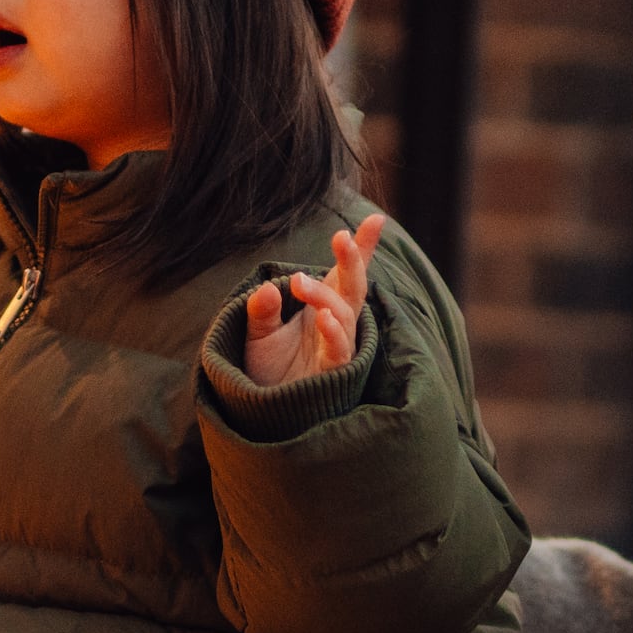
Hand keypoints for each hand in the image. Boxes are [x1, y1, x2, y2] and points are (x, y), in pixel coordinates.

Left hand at [236, 214, 380, 387]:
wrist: (266, 412)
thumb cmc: (269, 370)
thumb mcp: (256, 334)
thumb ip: (261, 311)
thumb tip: (266, 289)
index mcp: (323, 305)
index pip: (346, 273)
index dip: (362, 248)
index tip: (376, 220)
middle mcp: (336, 322)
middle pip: (353, 286)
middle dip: (352, 260)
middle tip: (341, 236)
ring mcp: (337, 346)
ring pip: (344, 314)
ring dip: (324, 296)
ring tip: (299, 282)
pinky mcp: (333, 372)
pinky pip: (340, 350)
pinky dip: (333, 332)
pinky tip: (322, 316)